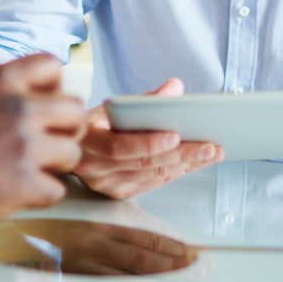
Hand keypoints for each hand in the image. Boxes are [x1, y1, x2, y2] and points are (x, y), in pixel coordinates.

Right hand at [0, 53, 85, 226]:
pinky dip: (42, 193)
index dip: (52, 85)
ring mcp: (24, 147)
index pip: (52, 66)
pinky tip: (21, 191)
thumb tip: (3, 76)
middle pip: (74, 110)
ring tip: (32, 168)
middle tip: (48, 139)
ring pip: (71, 152)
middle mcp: (19, 108)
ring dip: (55, 162)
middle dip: (64, 125)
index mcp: (0, 78)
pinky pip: (56, 190)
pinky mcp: (22, 185)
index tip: (42, 101)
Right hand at [74, 78, 222, 199]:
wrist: (71, 146)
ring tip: (211, 153)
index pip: (118, 146)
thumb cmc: (93, 123)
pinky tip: (194, 163)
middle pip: (142, 163)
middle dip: (180, 154)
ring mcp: (105, 184)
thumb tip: (175, 87)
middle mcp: (93, 166)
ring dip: (185, 165)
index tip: (175, 135)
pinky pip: (152, 183)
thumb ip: (144, 99)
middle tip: (209, 145)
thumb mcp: (110, 107)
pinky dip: (176, 172)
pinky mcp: (118, 193)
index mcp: (86, 139)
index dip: (147, 143)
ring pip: (151, 175)